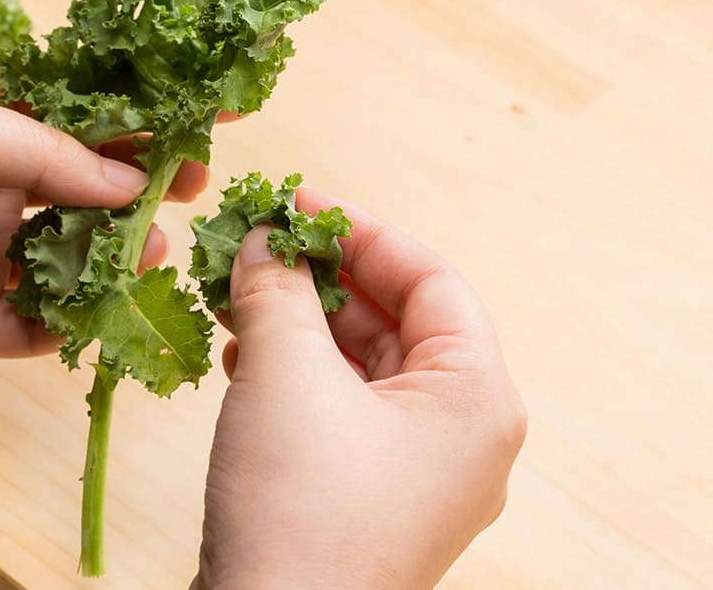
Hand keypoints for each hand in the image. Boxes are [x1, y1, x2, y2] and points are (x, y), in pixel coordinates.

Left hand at [0, 53, 206, 363]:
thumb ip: (42, 151)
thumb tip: (129, 181)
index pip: (81, 104)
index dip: (144, 109)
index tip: (210, 111)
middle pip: (89, 178)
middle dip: (145, 180)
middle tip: (193, 181)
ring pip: (75, 251)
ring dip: (119, 252)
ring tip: (149, 250)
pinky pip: (39, 322)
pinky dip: (76, 323)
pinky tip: (103, 315)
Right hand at [195, 189, 525, 588]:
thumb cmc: (300, 508)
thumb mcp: (286, 372)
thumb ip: (278, 289)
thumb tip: (264, 242)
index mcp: (476, 399)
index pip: (432, 280)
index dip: (362, 231)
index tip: (298, 203)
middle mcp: (461, 437)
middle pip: (396, 322)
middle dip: (321, 278)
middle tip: (257, 243)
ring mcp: (415, 476)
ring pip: (360, 368)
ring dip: (298, 324)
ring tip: (235, 292)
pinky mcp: (366, 502)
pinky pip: (338, 413)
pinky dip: (292, 377)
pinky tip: (240, 355)